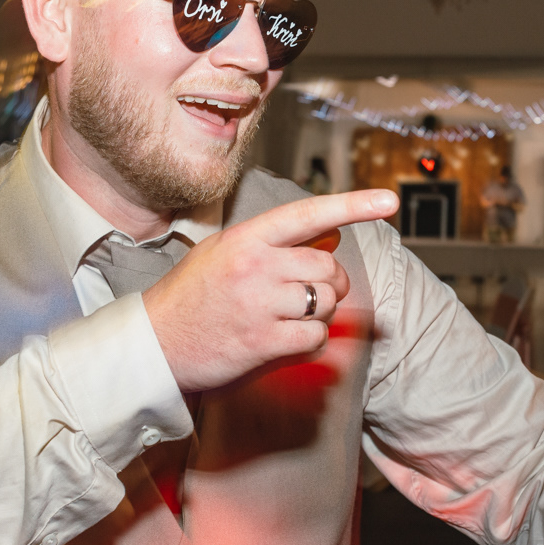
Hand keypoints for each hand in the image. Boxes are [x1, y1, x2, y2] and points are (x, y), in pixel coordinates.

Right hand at [142, 189, 397, 391]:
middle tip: (317, 292)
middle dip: (332, 283)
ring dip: (321, 313)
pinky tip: (290, 338)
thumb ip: (267, 243)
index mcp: (246, 238)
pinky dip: (312, 340)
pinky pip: (315, 336)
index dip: (354, 204)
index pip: (309, 214)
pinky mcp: (263, 341)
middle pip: (327, 267)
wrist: (155, 343)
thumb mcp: (220, 252)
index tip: (389, 201)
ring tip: (293, 316)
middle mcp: (255, 267)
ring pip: (327, 302)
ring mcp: (260, 304)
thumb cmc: (189, 297)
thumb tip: (321, 237)